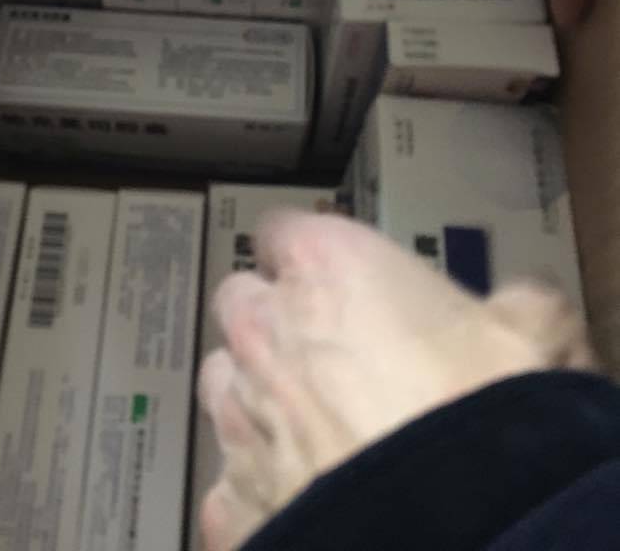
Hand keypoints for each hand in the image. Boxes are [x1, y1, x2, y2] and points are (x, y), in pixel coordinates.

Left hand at [197, 212, 592, 550]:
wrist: (453, 525)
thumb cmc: (480, 416)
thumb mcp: (529, 330)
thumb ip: (510, 303)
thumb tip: (522, 309)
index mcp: (324, 265)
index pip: (285, 230)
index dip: (311, 253)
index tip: (337, 274)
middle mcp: (265, 328)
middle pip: (242, 301)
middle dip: (274, 319)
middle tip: (331, 350)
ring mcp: (240, 414)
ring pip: (223, 384)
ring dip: (256, 395)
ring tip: (315, 425)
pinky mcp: (233, 499)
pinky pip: (230, 482)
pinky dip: (258, 487)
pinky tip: (301, 495)